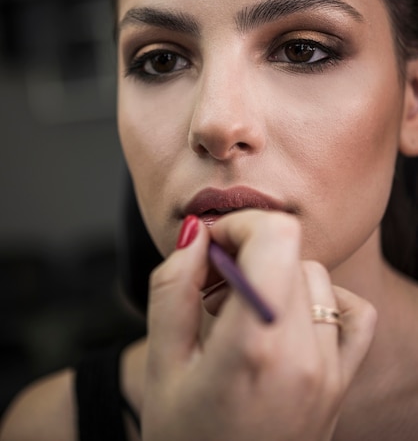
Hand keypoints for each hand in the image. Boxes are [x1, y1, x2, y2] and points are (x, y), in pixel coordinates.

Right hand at [142, 210, 375, 440]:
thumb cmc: (182, 438)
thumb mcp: (159, 362)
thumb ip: (173, 285)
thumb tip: (197, 232)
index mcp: (255, 347)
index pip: (277, 236)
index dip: (239, 226)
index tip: (211, 247)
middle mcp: (304, 356)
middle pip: (292, 251)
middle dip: (248, 250)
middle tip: (214, 285)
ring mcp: (330, 372)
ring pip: (316, 275)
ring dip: (277, 275)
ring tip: (242, 309)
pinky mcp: (342, 384)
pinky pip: (353, 314)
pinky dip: (323, 299)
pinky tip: (288, 318)